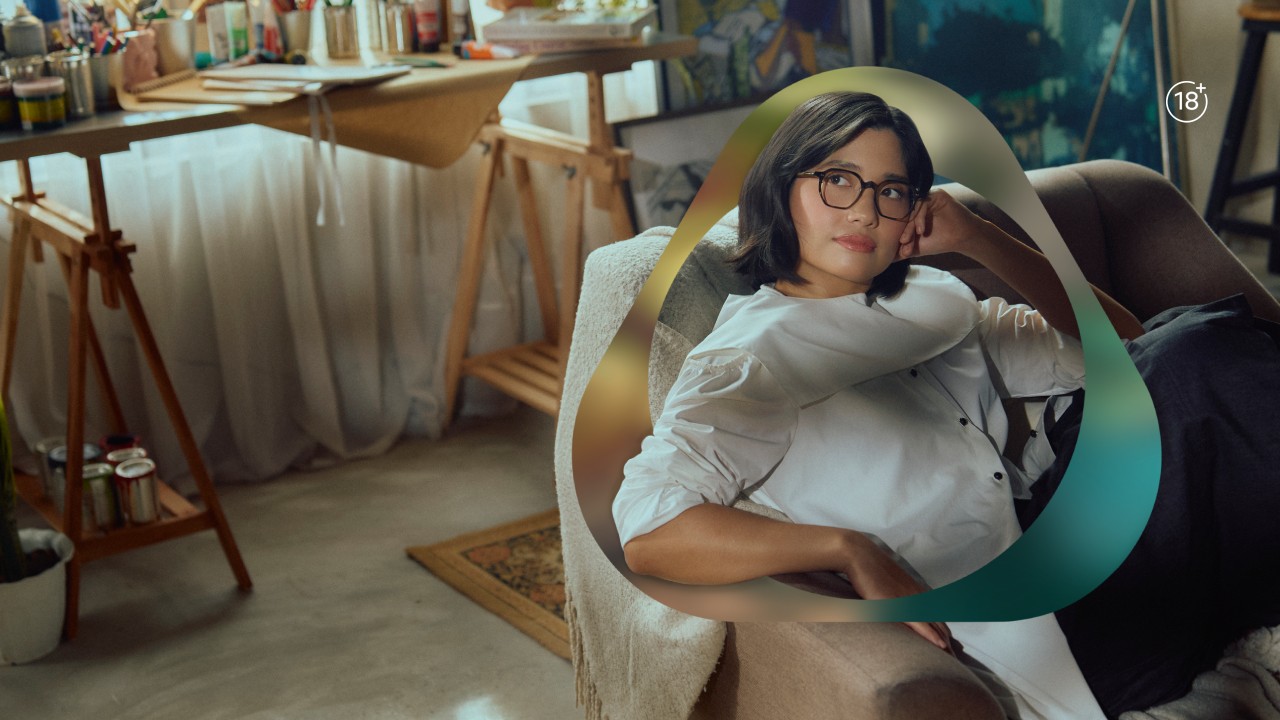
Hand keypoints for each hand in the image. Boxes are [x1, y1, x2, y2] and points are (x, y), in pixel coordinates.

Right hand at [842, 532, 953, 653]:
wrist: (861, 556)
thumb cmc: (871, 569)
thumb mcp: (888, 583)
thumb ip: (896, 594)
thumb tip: (894, 603)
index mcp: (916, 592)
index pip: (937, 616)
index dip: (944, 632)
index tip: (952, 646)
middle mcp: (918, 596)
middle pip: (939, 623)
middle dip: (948, 641)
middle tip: (955, 656)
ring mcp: (910, 600)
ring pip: (934, 625)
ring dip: (944, 641)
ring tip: (952, 656)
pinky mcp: (899, 605)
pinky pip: (919, 623)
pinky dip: (931, 635)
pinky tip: (940, 645)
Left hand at [895, 189, 989, 261]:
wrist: (962, 239)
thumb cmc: (939, 241)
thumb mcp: (916, 247)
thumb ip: (902, 250)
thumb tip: (885, 259)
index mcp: (912, 212)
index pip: (899, 220)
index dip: (897, 234)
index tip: (899, 249)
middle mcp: (918, 203)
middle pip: (904, 214)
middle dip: (902, 231)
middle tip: (903, 244)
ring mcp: (927, 197)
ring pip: (912, 209)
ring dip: (909, 226)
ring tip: (910, 239)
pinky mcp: (936, 195)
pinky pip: (922, 203)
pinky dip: (919, 218)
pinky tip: (921, 231)